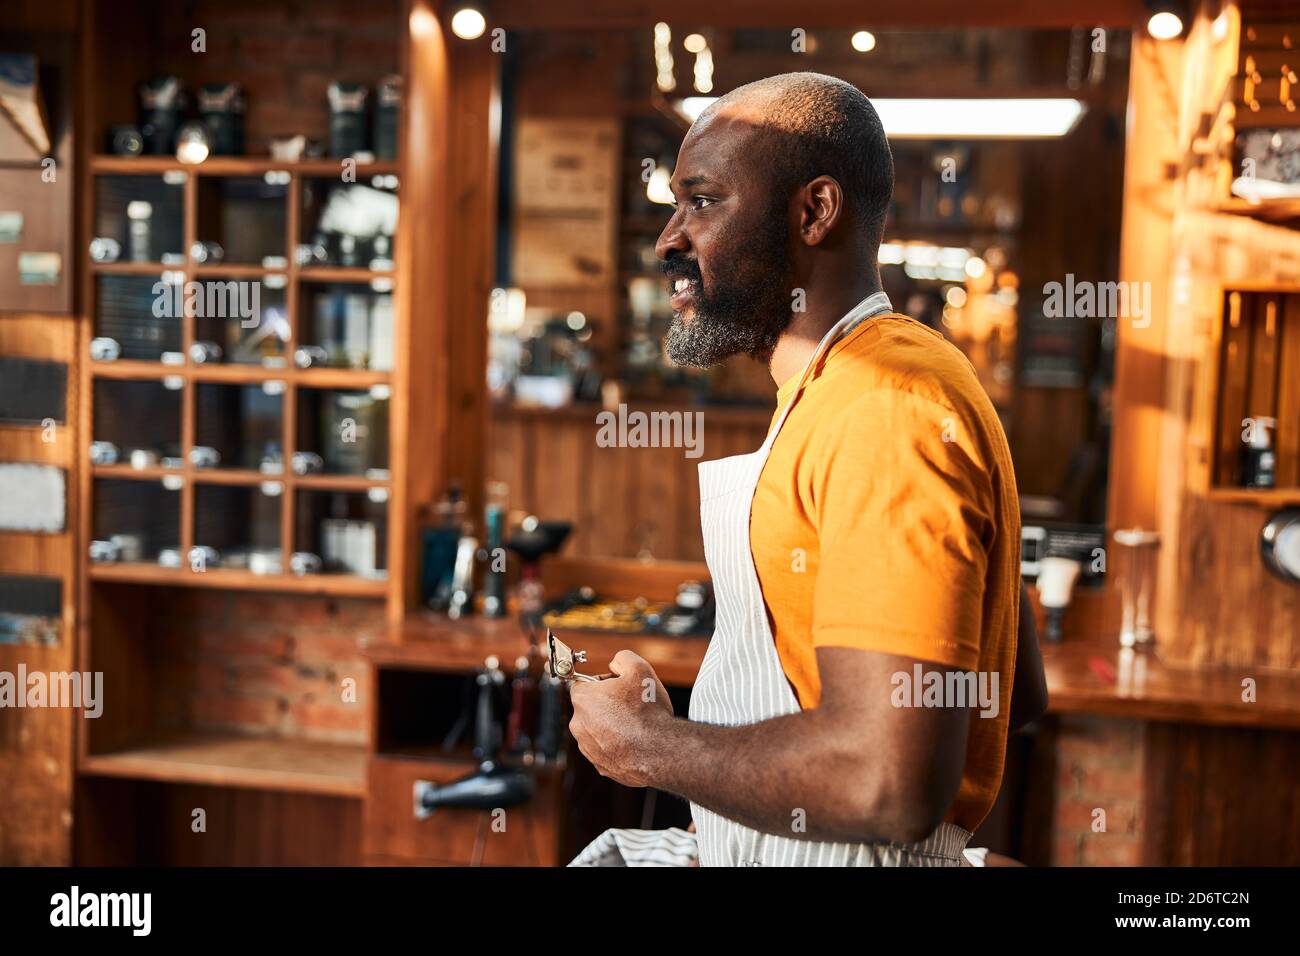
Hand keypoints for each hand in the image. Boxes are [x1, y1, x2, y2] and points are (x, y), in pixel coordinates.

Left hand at [568, 650, 673, 787]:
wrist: (659, 751)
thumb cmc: (648, 711)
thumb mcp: (639, 668)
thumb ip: (622, 658)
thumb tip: (614, 664)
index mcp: (583, 699)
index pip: (584, 683)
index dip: (604, 682)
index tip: (621, 686)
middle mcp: (579, 725)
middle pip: (591, 708)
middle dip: (608, 704)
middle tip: (632, 705)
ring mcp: (588, 748)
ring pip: (598, 730)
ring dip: (612, 726)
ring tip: (636, 725)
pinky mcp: (601, 766)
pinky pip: (607, 749)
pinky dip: (618, 745)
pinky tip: (636, 742)